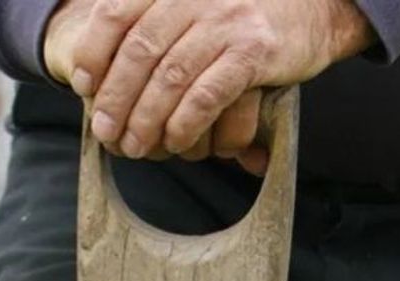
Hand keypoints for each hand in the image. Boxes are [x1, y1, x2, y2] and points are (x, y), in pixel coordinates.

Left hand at [42, 0, 370, 170]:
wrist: (316, 6)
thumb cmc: (248, 13)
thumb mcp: (198, 3)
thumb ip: (158, 20)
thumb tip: (108, 67)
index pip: (115, 14)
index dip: (94, 52)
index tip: (83, 87)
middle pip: (138, 51)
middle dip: (116, 97)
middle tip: (106, 133)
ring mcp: (223, 22)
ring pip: (170, 76)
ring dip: (146, 118)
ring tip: (135, 147)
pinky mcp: (253, 51)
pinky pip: (208, 93)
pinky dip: (187, 121)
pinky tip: (177, 141)